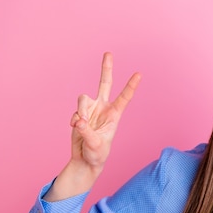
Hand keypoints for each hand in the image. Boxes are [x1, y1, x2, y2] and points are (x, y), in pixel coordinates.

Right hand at [70, 52, 140, 170]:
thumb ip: (87, 132)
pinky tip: (76, 129)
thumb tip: (79, 120)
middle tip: (108, 53)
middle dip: (106, 68)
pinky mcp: (79, 114)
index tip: (139, 74)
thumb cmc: (97, 154)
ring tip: (81, 125)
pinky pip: (75, 111)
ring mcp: (91, 110)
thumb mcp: (96, 145)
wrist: (85, 160)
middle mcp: (103, 108)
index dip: (131, 86)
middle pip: (104, 84)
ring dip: (80, 110)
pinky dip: (74, 120)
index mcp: (115, 115)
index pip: (124, 98)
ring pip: (83, 98)